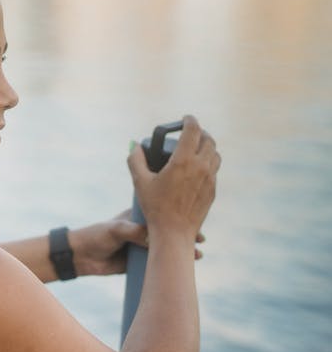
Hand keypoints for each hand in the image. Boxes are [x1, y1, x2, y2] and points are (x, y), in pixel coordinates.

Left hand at [70, 211, 205, 276]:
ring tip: (197, 256)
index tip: (192, 222)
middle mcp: (144, 231)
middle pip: (169, 232)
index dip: (177, 218)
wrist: (81, 257)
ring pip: (166, 249)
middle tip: (200, 240)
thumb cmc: (96, 236)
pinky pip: (157, 264)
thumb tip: (152, 237)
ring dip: (181, 252)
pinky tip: (183, 269)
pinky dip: (169, 266)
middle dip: (184, 235)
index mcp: (140, 217)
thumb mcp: (115, 231)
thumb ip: (133, 232)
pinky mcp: (140, 263)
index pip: (163, 215)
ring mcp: (143, 247)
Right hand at [127, 115, 220, 244]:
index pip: (193, 130)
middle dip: (200, 133)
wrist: (174, 233)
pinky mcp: (213, 190)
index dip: (190, 120)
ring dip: (207, 148)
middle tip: (191, 133)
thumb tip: (135, 146)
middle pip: (208, 140)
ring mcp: (210, 179)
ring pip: (215, 154)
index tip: (185, 118)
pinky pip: (214, 170)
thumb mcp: (140, 182)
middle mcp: (201, 166)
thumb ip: (135, 160)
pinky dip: (208, 164)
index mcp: (183, 160)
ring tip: (196, 150)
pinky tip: (197, 169)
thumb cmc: (155, 208)